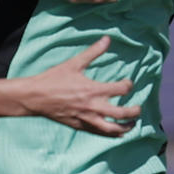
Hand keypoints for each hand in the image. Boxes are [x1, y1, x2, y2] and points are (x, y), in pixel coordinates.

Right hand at [23, 36, 140, 134]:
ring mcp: (87, 119)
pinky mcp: (80, 126)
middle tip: (138, 108)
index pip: (121, 89)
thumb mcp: (74, 63)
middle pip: (122, 114)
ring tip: (132, 124)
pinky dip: (111, 134)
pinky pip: (100, 134)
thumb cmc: (54, 79)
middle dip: (134, 112)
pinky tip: (117, 133)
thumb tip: (107, 39)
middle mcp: (93, 107)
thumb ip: (93, 52)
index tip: (128, 83)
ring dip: (126, 128)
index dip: (129, 85)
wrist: (35, 97)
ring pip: (113, 129)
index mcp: (93, 90)